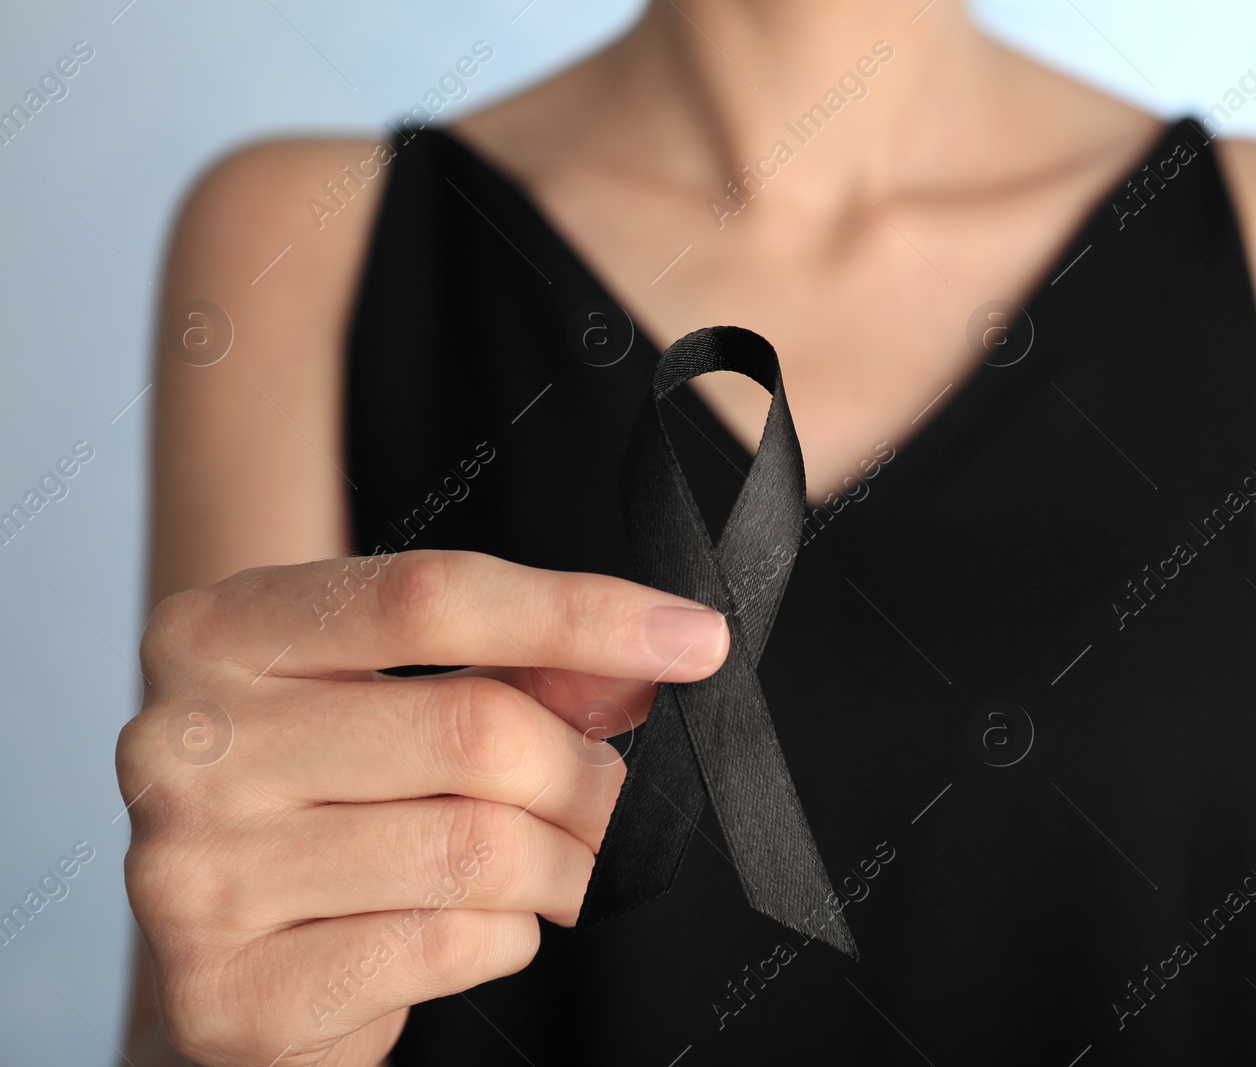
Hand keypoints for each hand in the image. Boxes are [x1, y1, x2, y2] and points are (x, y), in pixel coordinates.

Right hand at [116, 550, 728, 1066]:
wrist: (236, 958)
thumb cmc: (335, 801)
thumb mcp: (405, 699)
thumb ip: (522, 672)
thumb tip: (655, 658)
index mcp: (219, 630)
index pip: (431, 596)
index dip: (583, 614)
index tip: (695, 639)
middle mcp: (180, 741)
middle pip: (473, 728)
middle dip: (588, 774)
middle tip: (617, 801)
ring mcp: (189, 871)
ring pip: (474, 846)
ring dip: (562, 866)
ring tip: (560, 868)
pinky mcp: (228, 990)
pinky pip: (443, 945)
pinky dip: (506, 938)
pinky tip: (485, 926)